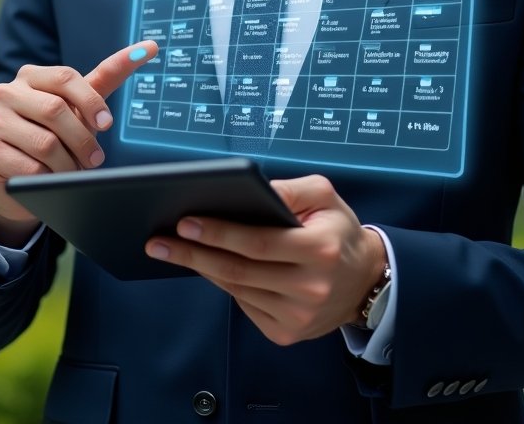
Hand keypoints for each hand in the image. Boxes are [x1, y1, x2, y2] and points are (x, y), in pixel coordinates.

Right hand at [0, 41, 157, 245]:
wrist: (19, 179)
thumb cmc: (55, 134)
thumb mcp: (80, 106)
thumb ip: (109, 75)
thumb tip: (149, 46)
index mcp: (31, 75)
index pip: (65, 78)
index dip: (91, 103)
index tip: (107, 125)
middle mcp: (7, 92)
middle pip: (56, 111)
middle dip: (83, 140)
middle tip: (95, 160)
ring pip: (45, 143)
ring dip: (69, 164)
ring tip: (75, 172)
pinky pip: (29, 167)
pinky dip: (48, 178)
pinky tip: (50, 180)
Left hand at [145, 174, 385, 345]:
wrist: (364, 280)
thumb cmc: (338, 231)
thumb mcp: (324, 196)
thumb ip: (289, 189)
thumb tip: (249, 189)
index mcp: (318, 250)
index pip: (258, 242)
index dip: (218, 233)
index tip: (185, 222)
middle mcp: (309, 288)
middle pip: (238, 270)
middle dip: (193, 254)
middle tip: (159, 240)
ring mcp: (296, 317)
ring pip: (237, 289)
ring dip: (202, 269)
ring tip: (172, 250)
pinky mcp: (286, 334)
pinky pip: (244, 306)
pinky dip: (223, 284)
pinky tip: (206, 268)